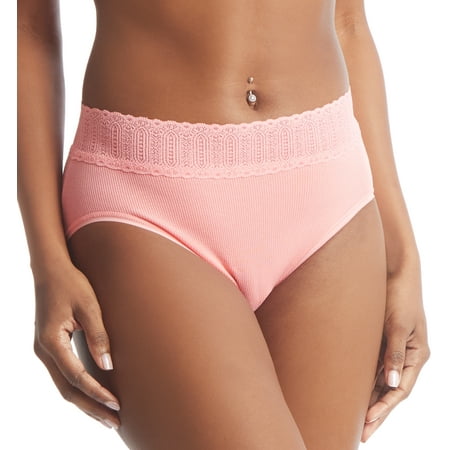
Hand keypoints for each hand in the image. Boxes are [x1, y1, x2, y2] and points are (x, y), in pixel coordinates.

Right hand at [33, 262, 120, 429]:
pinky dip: (79, 388)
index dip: (97, 392)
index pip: (76, 376)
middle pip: (67, 390)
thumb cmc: (71, 284)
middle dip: (91, 408)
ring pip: (64, 386)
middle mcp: (44, 351)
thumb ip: (98, 335)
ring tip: (106, 417)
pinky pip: (64, 375)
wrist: (51, 270)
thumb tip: (108, 366)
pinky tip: (94, 395)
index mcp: (51, 342)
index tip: (117, 404)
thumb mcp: (88, 306)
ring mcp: (45, 350)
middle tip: (114, 422)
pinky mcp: (51, 347)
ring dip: (85, 402)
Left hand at [362, 263, 429, 441]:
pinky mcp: (381, 341)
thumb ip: (394, 353)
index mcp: (416, 356)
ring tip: (355, 418)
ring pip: (382, 381)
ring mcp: (393, 349)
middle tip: (360, 433)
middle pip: (390, 391)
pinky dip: (366, 380)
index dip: (384, 409)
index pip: (400, 391)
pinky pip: (374, 366)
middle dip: (377, 412)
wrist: (394, 272)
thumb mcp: (397, 324)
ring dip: (370, 399)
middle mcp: (406, 357)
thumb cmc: (400, 296)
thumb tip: (392, 384)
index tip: (367, 423)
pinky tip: (354, 390)